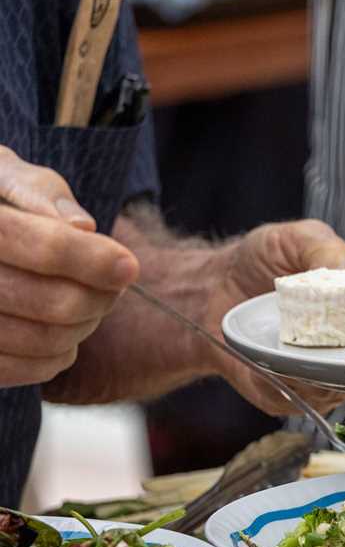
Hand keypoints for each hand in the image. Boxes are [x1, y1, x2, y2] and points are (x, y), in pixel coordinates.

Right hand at [0, 147, 139, 387]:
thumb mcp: (3, 174)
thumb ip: (39, 191)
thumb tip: (81, 227)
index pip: (43, 246)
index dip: (93, 260)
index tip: (130, 267)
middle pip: (53, 302)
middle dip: (99, 298)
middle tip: (113, 287)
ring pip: (43, 340)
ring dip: (84, 328)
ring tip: (91, 306)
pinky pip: (17, 371)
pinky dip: (55, 358)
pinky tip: (64, 337)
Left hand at [204, 219, 344, 415]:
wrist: (209, 291)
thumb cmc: (259, 259)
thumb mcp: (294, 239)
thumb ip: (323, 250)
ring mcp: (329, 368)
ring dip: (333, 374)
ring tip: (309, 352)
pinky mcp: (298, 390)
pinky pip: (309, 398)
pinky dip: (299, 386)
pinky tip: (282, 367)